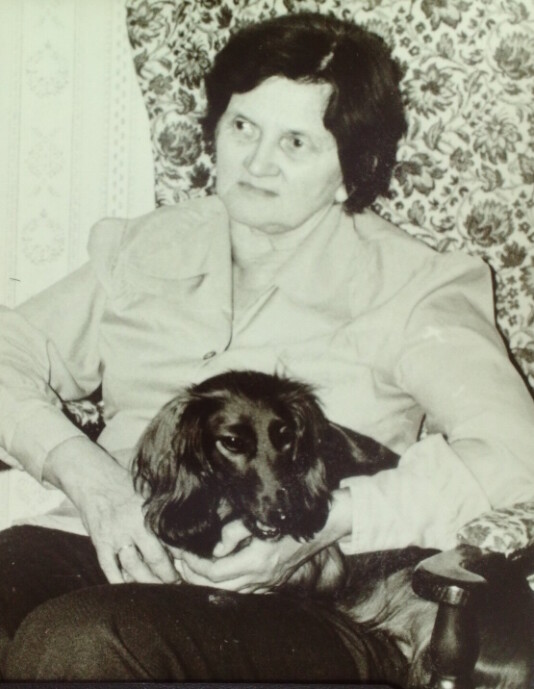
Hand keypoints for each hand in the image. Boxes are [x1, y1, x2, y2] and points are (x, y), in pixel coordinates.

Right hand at [44, 437, 177, 584]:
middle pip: (156, 558)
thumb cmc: (124, 485)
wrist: (92, 478)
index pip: (173, 539)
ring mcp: (115, 535)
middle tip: (178, 585)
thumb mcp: (148, 493)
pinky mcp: (100, 543)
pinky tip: (129, 589)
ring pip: (134, 568)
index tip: (193, 568)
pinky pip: (110, 569)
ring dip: (148, 582)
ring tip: (158, 590)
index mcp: (150, 512)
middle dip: (169, 575)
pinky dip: (119, 582)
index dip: (185, 557)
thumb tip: (188, 530)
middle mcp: (134, 524)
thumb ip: (164, 512)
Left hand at [172, 520, 314, 592]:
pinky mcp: (273, 582)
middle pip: (218, 588)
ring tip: (193, 570)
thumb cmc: (289, 516)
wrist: (321, 525)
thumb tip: (215, 549)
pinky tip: (218, 575)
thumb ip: (233, 533)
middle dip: (195, 578)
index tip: (183, 552)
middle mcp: (261, 577)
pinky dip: (226, 586)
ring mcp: (268, 582)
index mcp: (256, 561)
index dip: (194, 565)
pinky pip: (244, 592)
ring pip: (230, 593)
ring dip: (209, 584)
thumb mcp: (258, 518)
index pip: (215, 573)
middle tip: (180, 564)